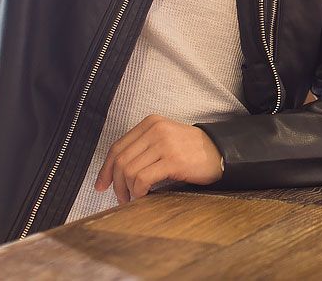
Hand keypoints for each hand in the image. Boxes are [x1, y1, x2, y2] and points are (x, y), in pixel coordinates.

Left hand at [95, 115, 223, 203]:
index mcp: (150, 123)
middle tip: (120, 198)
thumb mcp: (164, 139)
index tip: (101, 185)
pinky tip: (144, 197)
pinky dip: (139, 191)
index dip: (106, 169)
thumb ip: (143, 147)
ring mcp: (164, 144)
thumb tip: (116, 172)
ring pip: (130, 171)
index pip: (118, 147)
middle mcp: (155, 130)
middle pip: (121, 160)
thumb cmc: (190, 150)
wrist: (220, 152)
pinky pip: (144, 178)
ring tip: (134, 199)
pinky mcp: (173, 160)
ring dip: (128, 190)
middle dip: (116, 183)